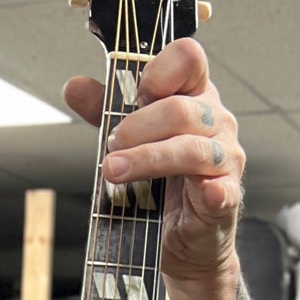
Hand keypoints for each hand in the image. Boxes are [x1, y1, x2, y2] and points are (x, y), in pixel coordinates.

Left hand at [64, 36, 243, 292]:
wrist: (186, 240)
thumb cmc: (163, 184)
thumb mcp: (132, 141)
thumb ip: (106, 111)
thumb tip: (73, 86)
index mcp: (196, 97)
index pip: (189, 59)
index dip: (160, 69)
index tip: (135, 91)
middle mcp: (217, 122)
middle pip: (179, 109)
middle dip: (136, 126)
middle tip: (110, 145)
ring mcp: (226, 160)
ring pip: (191, 148)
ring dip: (147, 158)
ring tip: (113, 170)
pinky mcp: (226, 198)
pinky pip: (222, 189)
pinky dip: (211, 190)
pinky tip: (201, 192)